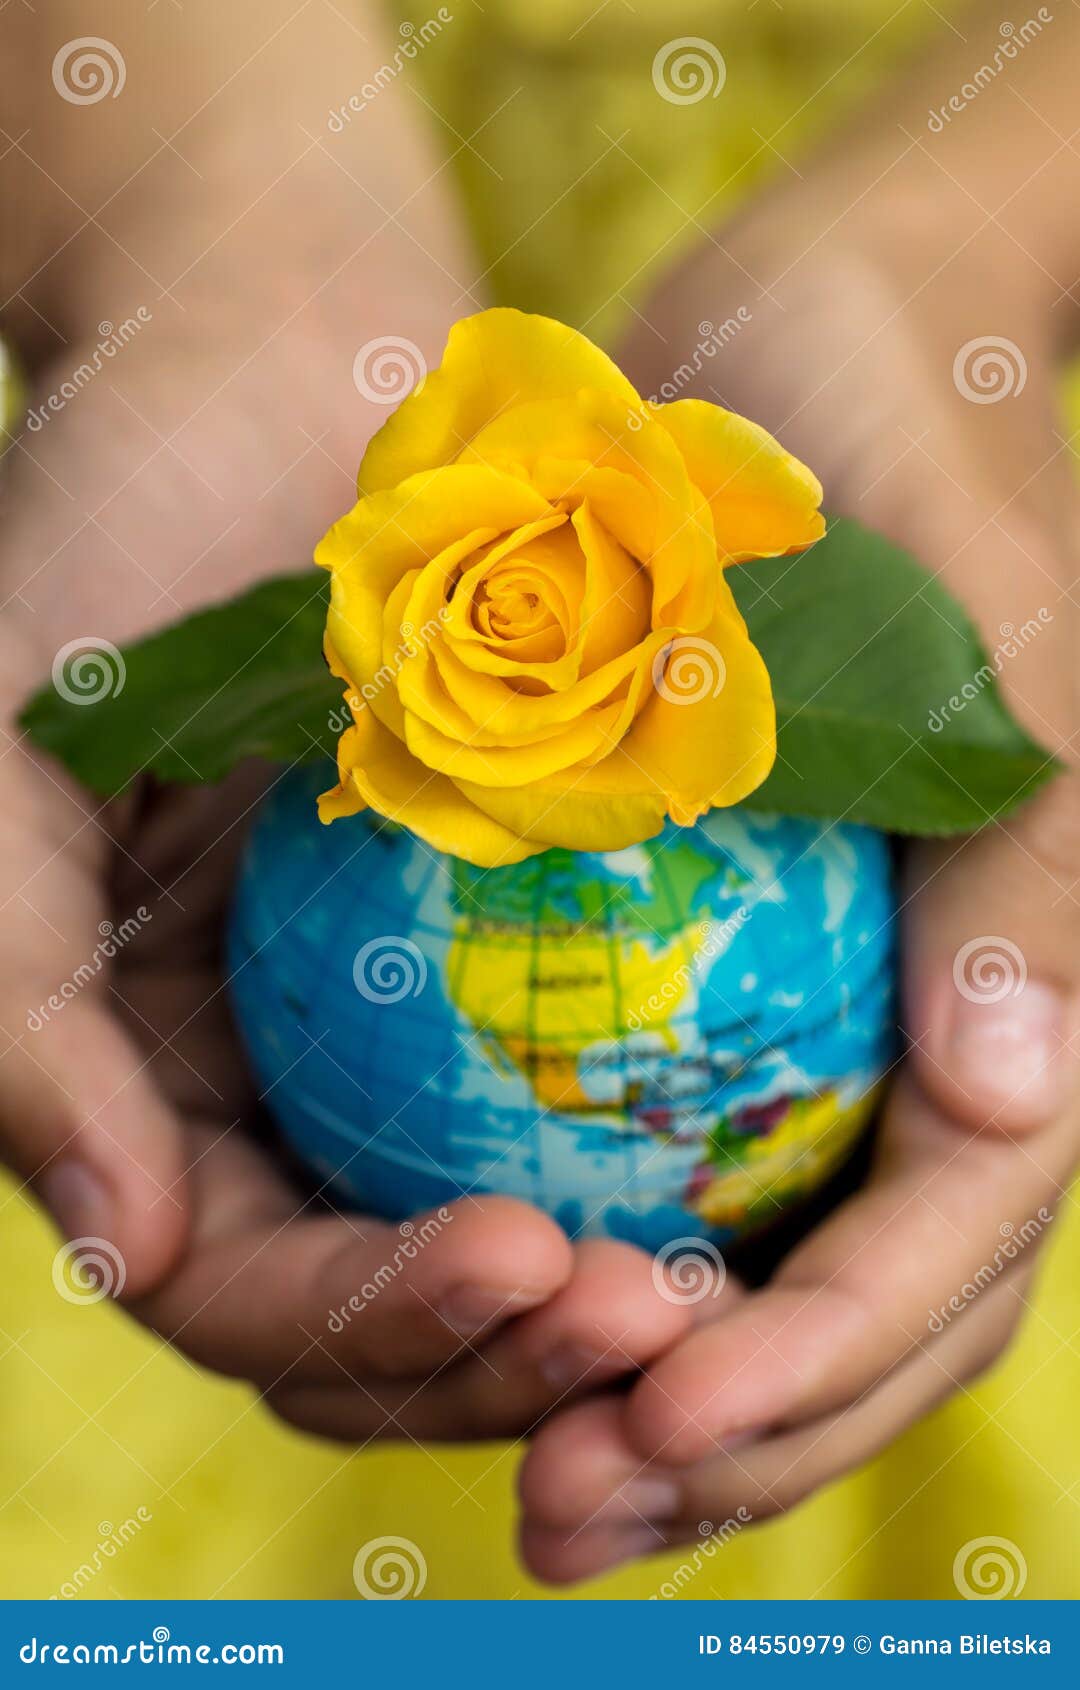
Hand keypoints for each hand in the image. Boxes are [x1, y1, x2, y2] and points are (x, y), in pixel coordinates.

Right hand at [0, 9, 692, 1440]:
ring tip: (706, 1281)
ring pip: (485, 1244)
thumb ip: (20, 1005)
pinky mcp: (499, 957)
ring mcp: (377, 1031)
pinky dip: (647, 1170)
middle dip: (498, 1350)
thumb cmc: (118, 527)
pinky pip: (574, 1108)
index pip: (222, 1277)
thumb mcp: (7, 753)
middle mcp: (251, 1080)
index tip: (516, 1258)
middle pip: (369, 1308)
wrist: (277, 362)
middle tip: (647, 1313)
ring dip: (591, 1302)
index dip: (358, 1312)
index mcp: (127, 1067)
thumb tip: (122, 1247)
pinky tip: (743, 1173)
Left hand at [517, 152, 1079, 1578]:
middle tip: (566, 1508)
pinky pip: (653, 1164)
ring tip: (520, 1472)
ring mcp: (823, 1020)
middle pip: (860, 1312)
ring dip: (643, 1398)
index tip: (665, 1419)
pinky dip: (575, 1260)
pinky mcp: (709, 977)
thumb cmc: (902, 463)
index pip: (949, 1239)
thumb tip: (1018, 1105)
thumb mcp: (993, 632)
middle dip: (731, 1440)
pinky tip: (469, 1305)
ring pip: (754, 1274)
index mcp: (1027, 988)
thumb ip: (1025, 876)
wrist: (797, 354)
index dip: (826, 1363)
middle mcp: (933, 1039)